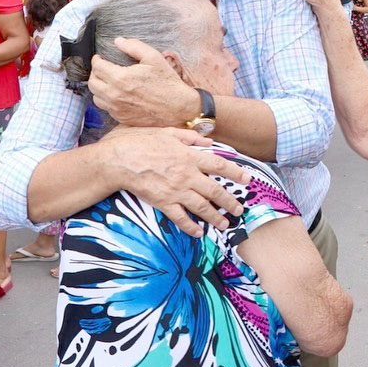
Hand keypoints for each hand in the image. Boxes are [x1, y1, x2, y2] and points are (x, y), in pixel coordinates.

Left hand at [88, 37, 198, 126]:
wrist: (178, 107)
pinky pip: (106, 108)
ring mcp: (117, 108)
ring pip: (96, 97)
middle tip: (103, 68)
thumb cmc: (167, 83)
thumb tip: (118, 41)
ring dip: (99, 87)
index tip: (100, 57)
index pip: (97, 67)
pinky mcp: (121, 118)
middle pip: (93, 82)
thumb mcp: (154, 58)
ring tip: (108, 82)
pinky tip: (118, 94)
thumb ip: (134, 46)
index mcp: (121, 78)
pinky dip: (107, 99)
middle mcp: (115, 95)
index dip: (97, 59)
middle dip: (96, 73)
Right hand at [101, 126, 249, 236]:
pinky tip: (198, 233)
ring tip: (225, 224)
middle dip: (229, 201)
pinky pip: (180, 218)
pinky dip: (190, 226)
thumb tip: (208, 142)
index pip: (219, 165)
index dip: (235, 172)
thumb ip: (190, 138)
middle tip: (239, 209)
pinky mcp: (163, 203)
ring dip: (215, 216)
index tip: (248, 179)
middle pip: (214, 190)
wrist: (119, 160)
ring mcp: (176, 190)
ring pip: (201, 206)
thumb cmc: (142, 143)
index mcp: (190, 156)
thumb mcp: (168, 133)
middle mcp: (187, 175)